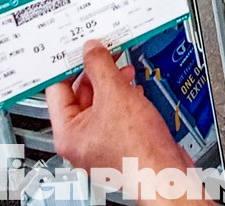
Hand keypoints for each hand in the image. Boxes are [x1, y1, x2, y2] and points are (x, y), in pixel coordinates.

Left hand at [48, 42, 201, 202]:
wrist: (167, 176)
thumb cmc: (138, 152)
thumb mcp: (115, 95)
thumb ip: (100, 66)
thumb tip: (91, 50)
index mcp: (67, 133)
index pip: (57, 89)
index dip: (68, 66)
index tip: (77, 49)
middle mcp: (80, 141)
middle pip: (80, 95)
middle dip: (95, 72)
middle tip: (104, 52)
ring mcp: (100, 144)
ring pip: (100, 104)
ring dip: (111, 82)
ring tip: (121, 67)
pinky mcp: (119, 144)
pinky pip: (115, 114)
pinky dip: (123, 97)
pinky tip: (133, 88)